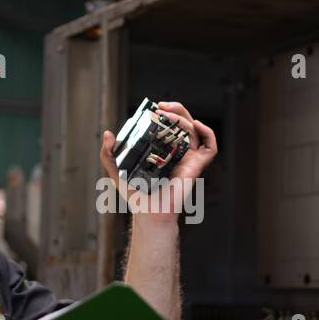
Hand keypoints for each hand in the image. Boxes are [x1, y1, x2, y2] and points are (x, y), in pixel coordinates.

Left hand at [99, 100, 217, 221]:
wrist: (148, 212)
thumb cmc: (137, 196)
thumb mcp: (117, 171)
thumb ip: (108, 154)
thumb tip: (107, 135)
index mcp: (163, 151)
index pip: (170, 126)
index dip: (166, 113)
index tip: (153, 108)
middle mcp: (178, 153)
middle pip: (184, 123)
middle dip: (176, 109)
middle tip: (160, 107)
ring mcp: (188, 158)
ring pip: (194, 130)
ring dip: (183, 117)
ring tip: (167, 115)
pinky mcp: (196, 166)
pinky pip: (210, 147)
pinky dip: (208, 132)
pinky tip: (196, 124)